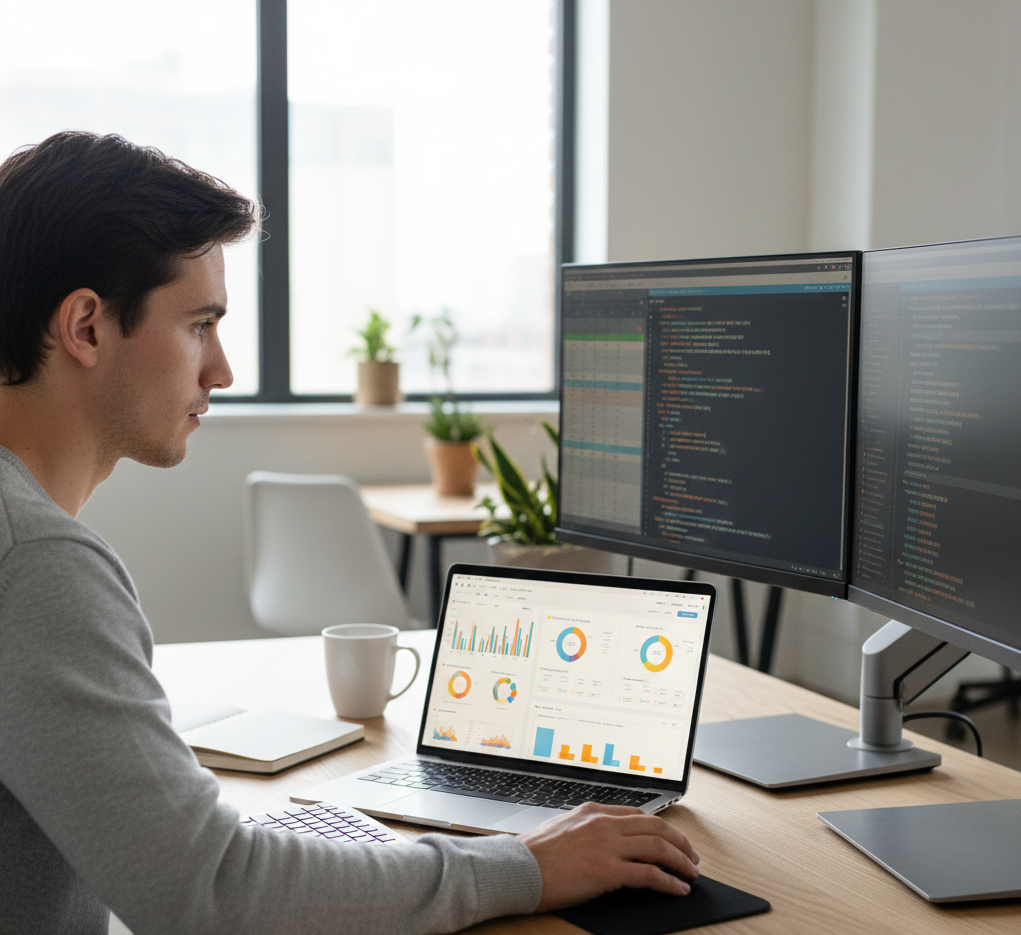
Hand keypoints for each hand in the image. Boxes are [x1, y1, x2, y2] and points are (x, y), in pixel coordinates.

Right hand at [519, 801, 699, 911]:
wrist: (515, 868)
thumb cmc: (531, 854)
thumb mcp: (561, 828)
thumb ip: (585, 830)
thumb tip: (602, 842)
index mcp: (593, 811)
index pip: (638, 815)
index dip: (662, 828)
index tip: (672, 840)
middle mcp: (604, 824)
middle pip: (656, 827)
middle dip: (680, 842)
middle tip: (692, 857)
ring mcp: (607, 846)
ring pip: (659, 847)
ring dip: (681, 862)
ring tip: (692, 874)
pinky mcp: (608, 871)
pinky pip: (650, 874)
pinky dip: (669, 882)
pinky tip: (678, 889)